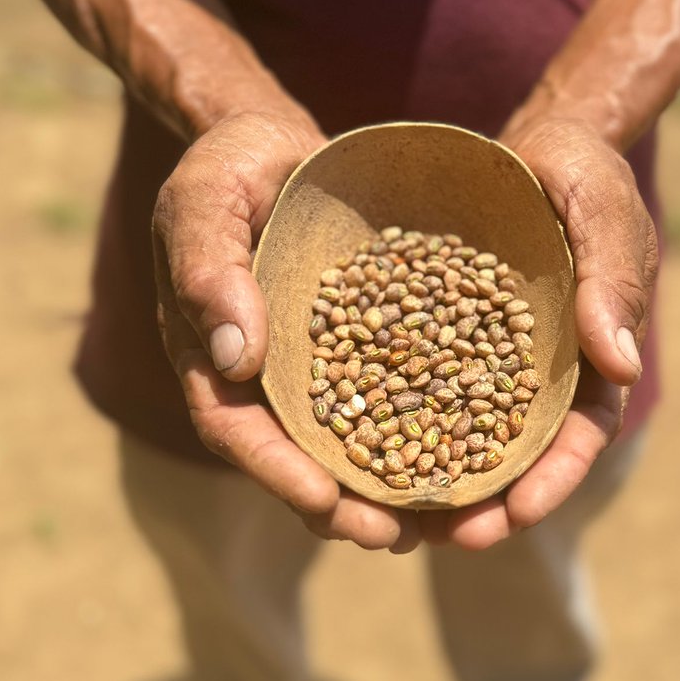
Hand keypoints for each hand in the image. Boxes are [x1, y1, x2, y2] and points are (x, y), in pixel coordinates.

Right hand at [151, 110, 423, 553]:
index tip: (321, 503)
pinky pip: (394, 394)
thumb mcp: (207, 198)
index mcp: (210, 350)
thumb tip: (231, 359)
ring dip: (388, 484)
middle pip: (296, 455)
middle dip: (341, 502)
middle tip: (392, 535)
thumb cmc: (233, 163)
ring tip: (440, 521)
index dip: (276, 470)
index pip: (235, 427)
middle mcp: (263, 373)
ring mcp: (314, 363)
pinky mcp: (364, 345)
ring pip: (349, 439)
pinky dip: (425, 426)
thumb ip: (207, 268)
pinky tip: (471, 450)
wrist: (283, 145)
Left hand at [421, 116, 657, 549]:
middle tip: (453, 538)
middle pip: (516, 453)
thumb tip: (618, 364)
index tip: (521, 513)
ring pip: (461, 434)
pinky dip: (394, 421)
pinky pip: (415, 387)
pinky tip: (357, 447)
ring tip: (397, 520)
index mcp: (589, 357)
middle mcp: (538, 371)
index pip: (578, 433)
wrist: (524, 151)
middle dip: (490, 501)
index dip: (553, 477)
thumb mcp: (602, 208)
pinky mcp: (438, 339)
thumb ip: (612, 276)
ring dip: (435, 480)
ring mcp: (484, 359)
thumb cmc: (579, 173)